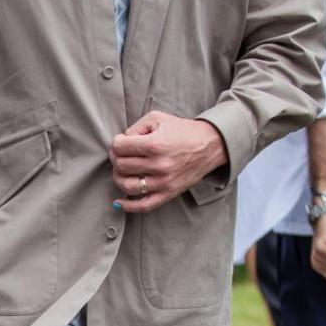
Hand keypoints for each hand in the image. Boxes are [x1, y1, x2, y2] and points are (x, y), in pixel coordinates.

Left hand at [109, 112, 226, 212]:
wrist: (210, 145)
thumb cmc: (183, 131)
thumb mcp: (158, 119)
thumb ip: (136, 127)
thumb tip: (121, 142)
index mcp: (155, 144)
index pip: (119, 147)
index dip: (116, 143)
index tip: (121, 141)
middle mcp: (158, 165)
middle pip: (121, 166)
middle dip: (116, 158)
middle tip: (122, 154)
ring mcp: (163, 182)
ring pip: (127, 186)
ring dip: (118, 178)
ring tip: (122, 171)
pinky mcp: (168, 193)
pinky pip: (144, 205)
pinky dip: (128, 206)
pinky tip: (118, 202)